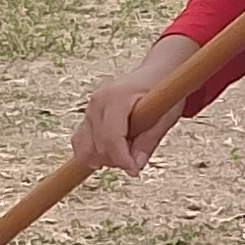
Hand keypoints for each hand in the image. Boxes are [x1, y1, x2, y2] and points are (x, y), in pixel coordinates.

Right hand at [72, 31, 191, 176]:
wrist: (155, 73)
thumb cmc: (163, 92)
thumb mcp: (165, 117)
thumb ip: (148, 142)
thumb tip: (135, 167)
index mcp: (117, 97)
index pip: (111, 137)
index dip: (121, 159)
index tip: (135, 171)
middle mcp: (98, 101)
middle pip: (97, 145)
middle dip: (116, 160)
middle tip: (135, 160)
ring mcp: (90, 108)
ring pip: (85, 146)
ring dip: (103, 158)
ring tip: (125, 153)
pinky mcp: (87, 115)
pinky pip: (80, 141)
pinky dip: (91, 152)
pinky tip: (108, 155)